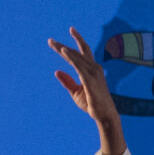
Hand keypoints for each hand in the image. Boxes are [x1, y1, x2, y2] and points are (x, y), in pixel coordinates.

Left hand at [49, 27, 124, 153]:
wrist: (103, 114)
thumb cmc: (92, 103)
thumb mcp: (76, 92)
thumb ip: (67, 81)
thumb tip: (56, 71)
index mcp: (91, 70)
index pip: (79, 54)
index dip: (67, 48)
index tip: (55, 42)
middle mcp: (93, 68)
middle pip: (76, 53)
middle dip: (62, 46)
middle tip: (50, 40)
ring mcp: (93, 73)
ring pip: (77, 57)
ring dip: (64, 49)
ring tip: (53, 43)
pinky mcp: (90, 79)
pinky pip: (79, 66)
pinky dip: (71, 57)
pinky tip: (63, 51)